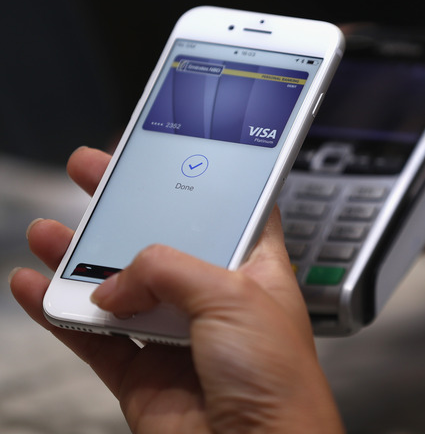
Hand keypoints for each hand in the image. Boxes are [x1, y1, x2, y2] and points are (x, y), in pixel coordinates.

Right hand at [10, 147, 343, 433]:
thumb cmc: (279, 380)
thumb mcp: (233, 296)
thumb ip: (169, 270)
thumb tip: (116, 282)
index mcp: (254, 271)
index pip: (227, 212)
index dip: (198, 183)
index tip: (167, 155)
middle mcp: (215, 300)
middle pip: (162, 241)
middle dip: (124, 206)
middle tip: (93, 171)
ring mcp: (176, 336)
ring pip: (119, 287)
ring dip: (80, 259)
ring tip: (49, 230)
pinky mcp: (143, 374)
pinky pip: (92, 336)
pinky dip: (59, 313)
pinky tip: (33, 287)